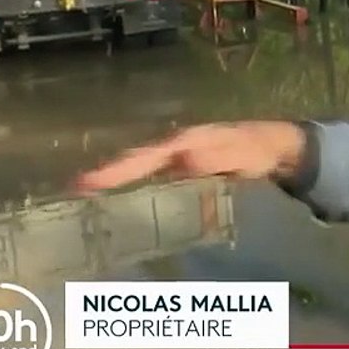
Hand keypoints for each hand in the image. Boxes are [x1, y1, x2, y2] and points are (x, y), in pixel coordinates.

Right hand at [75, 121, 306, 193]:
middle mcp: (175, 148)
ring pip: (142, 171)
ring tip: (86, 199)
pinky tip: (127, 206)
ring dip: (117, 183)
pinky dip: (138, 188)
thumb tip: (184, 161)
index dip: (115, 170)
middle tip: (74, 192)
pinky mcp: (185, 171)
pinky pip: (156, 179)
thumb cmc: (254, 149)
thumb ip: (214, 159)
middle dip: (106, 176)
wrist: (274, 147)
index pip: (143, 157)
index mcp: (182, 142)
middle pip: (135, 162)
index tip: (85, 182)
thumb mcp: (237, 154)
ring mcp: (178, 159)